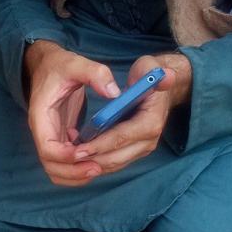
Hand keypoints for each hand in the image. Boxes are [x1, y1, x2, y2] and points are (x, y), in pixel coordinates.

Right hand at [24, 42, 118, 185]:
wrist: (47, 67)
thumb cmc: (59, 66)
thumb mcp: (75, 63)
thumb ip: (95, 73)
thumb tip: (114, 92)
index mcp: (41, 116)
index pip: (47, 148)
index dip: (66, 156)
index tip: (86, 152)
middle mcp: (43, 132)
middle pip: (51, 166)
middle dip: (73, 172)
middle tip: (98, 167)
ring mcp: (51, 138)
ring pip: (56, 170)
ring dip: (75, 176)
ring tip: (98, 168)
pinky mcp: (60, 140)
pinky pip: (64, 164)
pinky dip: (77, 170)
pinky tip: (95, 161)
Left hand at [71, 53, 191, 180]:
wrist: (157, 87)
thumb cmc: (147, 75)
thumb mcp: (148, 67)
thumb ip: (152, 72)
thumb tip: (165, 76)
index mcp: (150, 123)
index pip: (121, 138)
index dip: (98, 145)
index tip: (77, 149)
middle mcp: (148, 141)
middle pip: (115, 157)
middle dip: (90, 158)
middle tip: (66, 156)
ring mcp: (141, 149)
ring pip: (112, 164)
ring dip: (91, 162)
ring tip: (68, 155)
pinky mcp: (134, 152)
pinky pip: (113, 163)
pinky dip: (95, 161)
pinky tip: (77, 154)